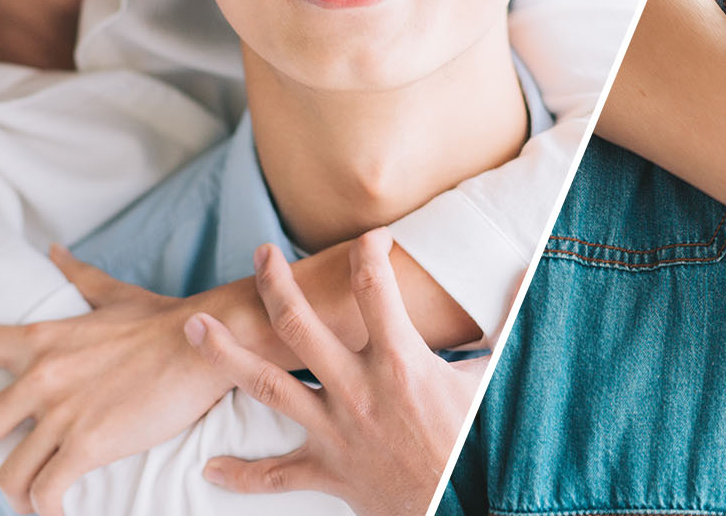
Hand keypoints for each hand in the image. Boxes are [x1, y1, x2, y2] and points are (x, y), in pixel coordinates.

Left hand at [0, 245, 230, 515]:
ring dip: (11, 493)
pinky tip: (54, 513)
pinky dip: (45, 510)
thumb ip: (79, 277)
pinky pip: (47, 492)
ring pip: (9, 472)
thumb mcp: (113, 295)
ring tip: (25, 498)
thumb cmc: (165, 321)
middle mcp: (42, 377)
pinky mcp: (89, 444)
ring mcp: (63, 414)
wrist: (208, 343)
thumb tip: (55, 251)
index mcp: (42, 339)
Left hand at [184, 230, 483, 515]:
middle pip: (299, 327)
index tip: (373, 237)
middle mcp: (356, 392)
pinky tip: (210, 466)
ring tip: (194, 327)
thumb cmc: (483, 447)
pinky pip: (274, 476)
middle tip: (260, 254)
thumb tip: (531, 270)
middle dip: (275, 284)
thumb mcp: (500, 381)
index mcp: (400, 364)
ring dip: (226, 355)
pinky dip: (241, 474)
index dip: (370, 254)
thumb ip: (510, 323)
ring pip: (266, 387)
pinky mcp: (326, 472)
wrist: (463, 511)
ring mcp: (334, 433)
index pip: (375, 290)